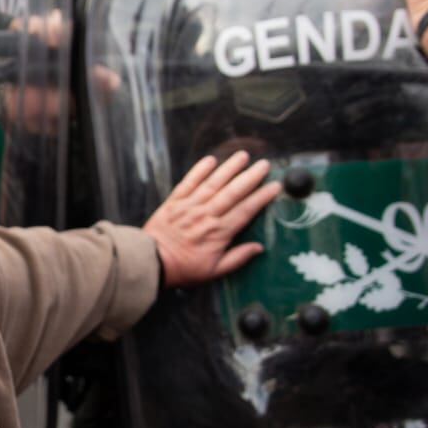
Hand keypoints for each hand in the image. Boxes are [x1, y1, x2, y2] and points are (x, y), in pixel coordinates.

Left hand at [144, 150, 280, 286]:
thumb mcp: (215, 271)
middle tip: (264, 165)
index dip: (261, 197)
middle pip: (233, 192)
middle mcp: (206, 215)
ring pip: (213, 183)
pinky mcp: (174, 202)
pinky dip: (199, 170)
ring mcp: (190, 206)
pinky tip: (210, 160)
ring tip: (242, 156)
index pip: (245, 210)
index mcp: (219, 233)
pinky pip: (188, 182)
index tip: (275, 186)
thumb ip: (238, 258)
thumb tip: (259, 248)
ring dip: (229, 168)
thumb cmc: (184, 269)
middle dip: (250, 177)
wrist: (152, 263)